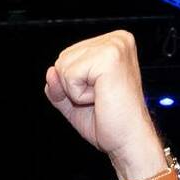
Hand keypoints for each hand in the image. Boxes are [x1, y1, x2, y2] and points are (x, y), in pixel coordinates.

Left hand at [43, 30, 166, 179]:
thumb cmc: (109, 122)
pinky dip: (78, 94)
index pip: (67, 56)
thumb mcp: (73, 100)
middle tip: (99, 99)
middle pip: (63, 59)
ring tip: (101, 98)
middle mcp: (117, 39)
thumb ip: (58, 85)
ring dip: (76, 91)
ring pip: (63, 66)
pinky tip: (100, 98)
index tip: (98, 94)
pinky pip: (69, 76)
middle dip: (72, 86)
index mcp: (113, 44)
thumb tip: (50, 72)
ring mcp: (114, 46)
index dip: (73, 83)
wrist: (129, 140)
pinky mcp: (109, 57)